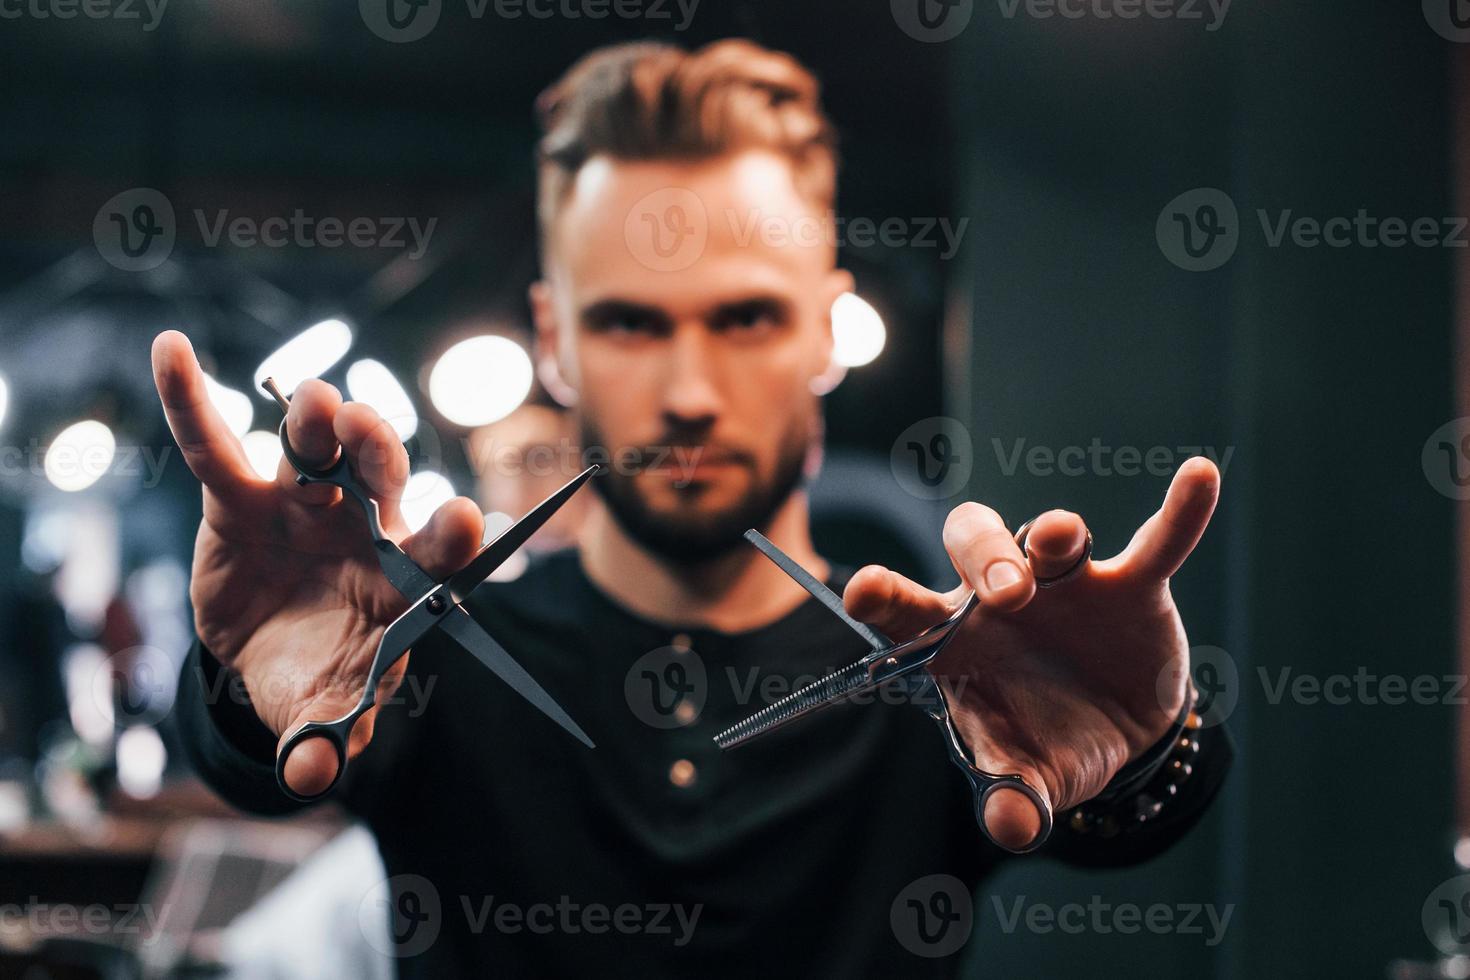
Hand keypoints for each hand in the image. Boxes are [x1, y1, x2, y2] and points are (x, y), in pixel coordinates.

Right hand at [151, 331, 484, 796]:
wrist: (274, 654)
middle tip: (372, 439)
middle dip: (381, 454)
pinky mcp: (243, 495)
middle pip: (383, 476)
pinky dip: (192, 399)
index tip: (467, 521)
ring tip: (317, 406)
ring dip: (320, 422)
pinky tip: (173, 351)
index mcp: (405, 577)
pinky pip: (217, 445)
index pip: (442, 549)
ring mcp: (308, 502)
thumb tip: (309, 778)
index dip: (454, 536)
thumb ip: (324, 737)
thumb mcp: (322, 712)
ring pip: (319, 447)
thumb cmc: (322, 674)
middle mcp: (366, 524)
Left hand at [842, 458, 1219, 850]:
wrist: (1116, 733)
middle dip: (986, 561)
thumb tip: (1010, 827)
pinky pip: (1157, 543)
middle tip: (1007, 596)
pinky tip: (1200, 476)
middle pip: (974, 545)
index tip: (862, 588)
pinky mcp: (1132, 585)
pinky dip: (1180, 514)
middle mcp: (1001, 598)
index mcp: (955, 639)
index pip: (905, 607)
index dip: (883, 594)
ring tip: (1062, 542)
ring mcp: (1067, 585)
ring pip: (1048, 537)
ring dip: (1053, 536)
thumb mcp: (1028, 776)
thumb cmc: (1044, 741)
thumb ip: (1012, 796)